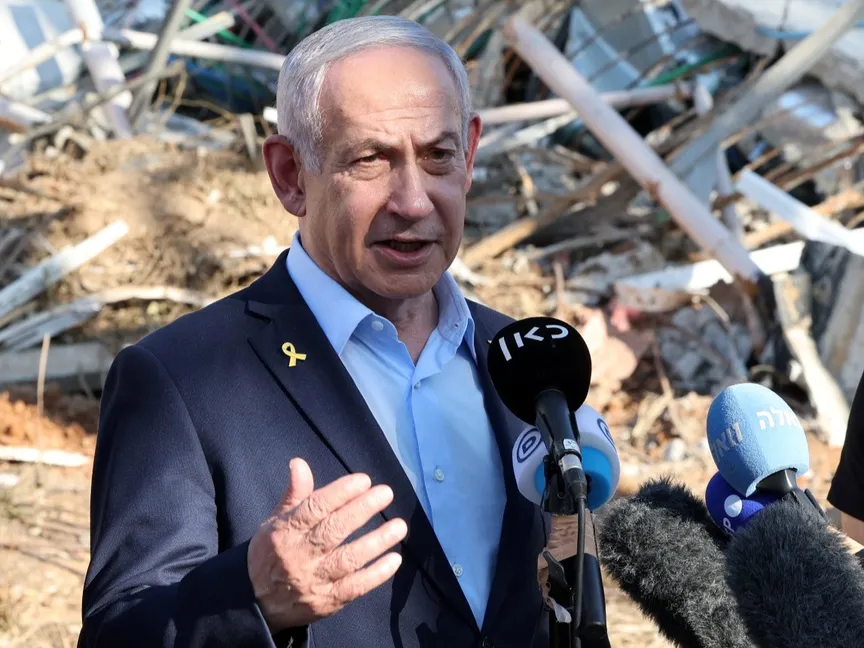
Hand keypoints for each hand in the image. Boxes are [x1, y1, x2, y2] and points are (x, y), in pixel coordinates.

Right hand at [247, 458, 406, 631]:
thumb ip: (294, 495)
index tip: (364, 480)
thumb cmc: (269, 554)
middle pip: (333, 530)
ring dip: (376, 542)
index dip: (339, 493)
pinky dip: (376, 574)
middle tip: (386, 493)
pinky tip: (394, 559)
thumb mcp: (274, 522)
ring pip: (348, 559)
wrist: (256, 605)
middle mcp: (299, 555)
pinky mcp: (327, 602)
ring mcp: (314, 580)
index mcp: (285, 531)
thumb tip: (299, 463)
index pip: (314, 508)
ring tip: (399, 526)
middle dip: (361, 510)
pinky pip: (355, 587)